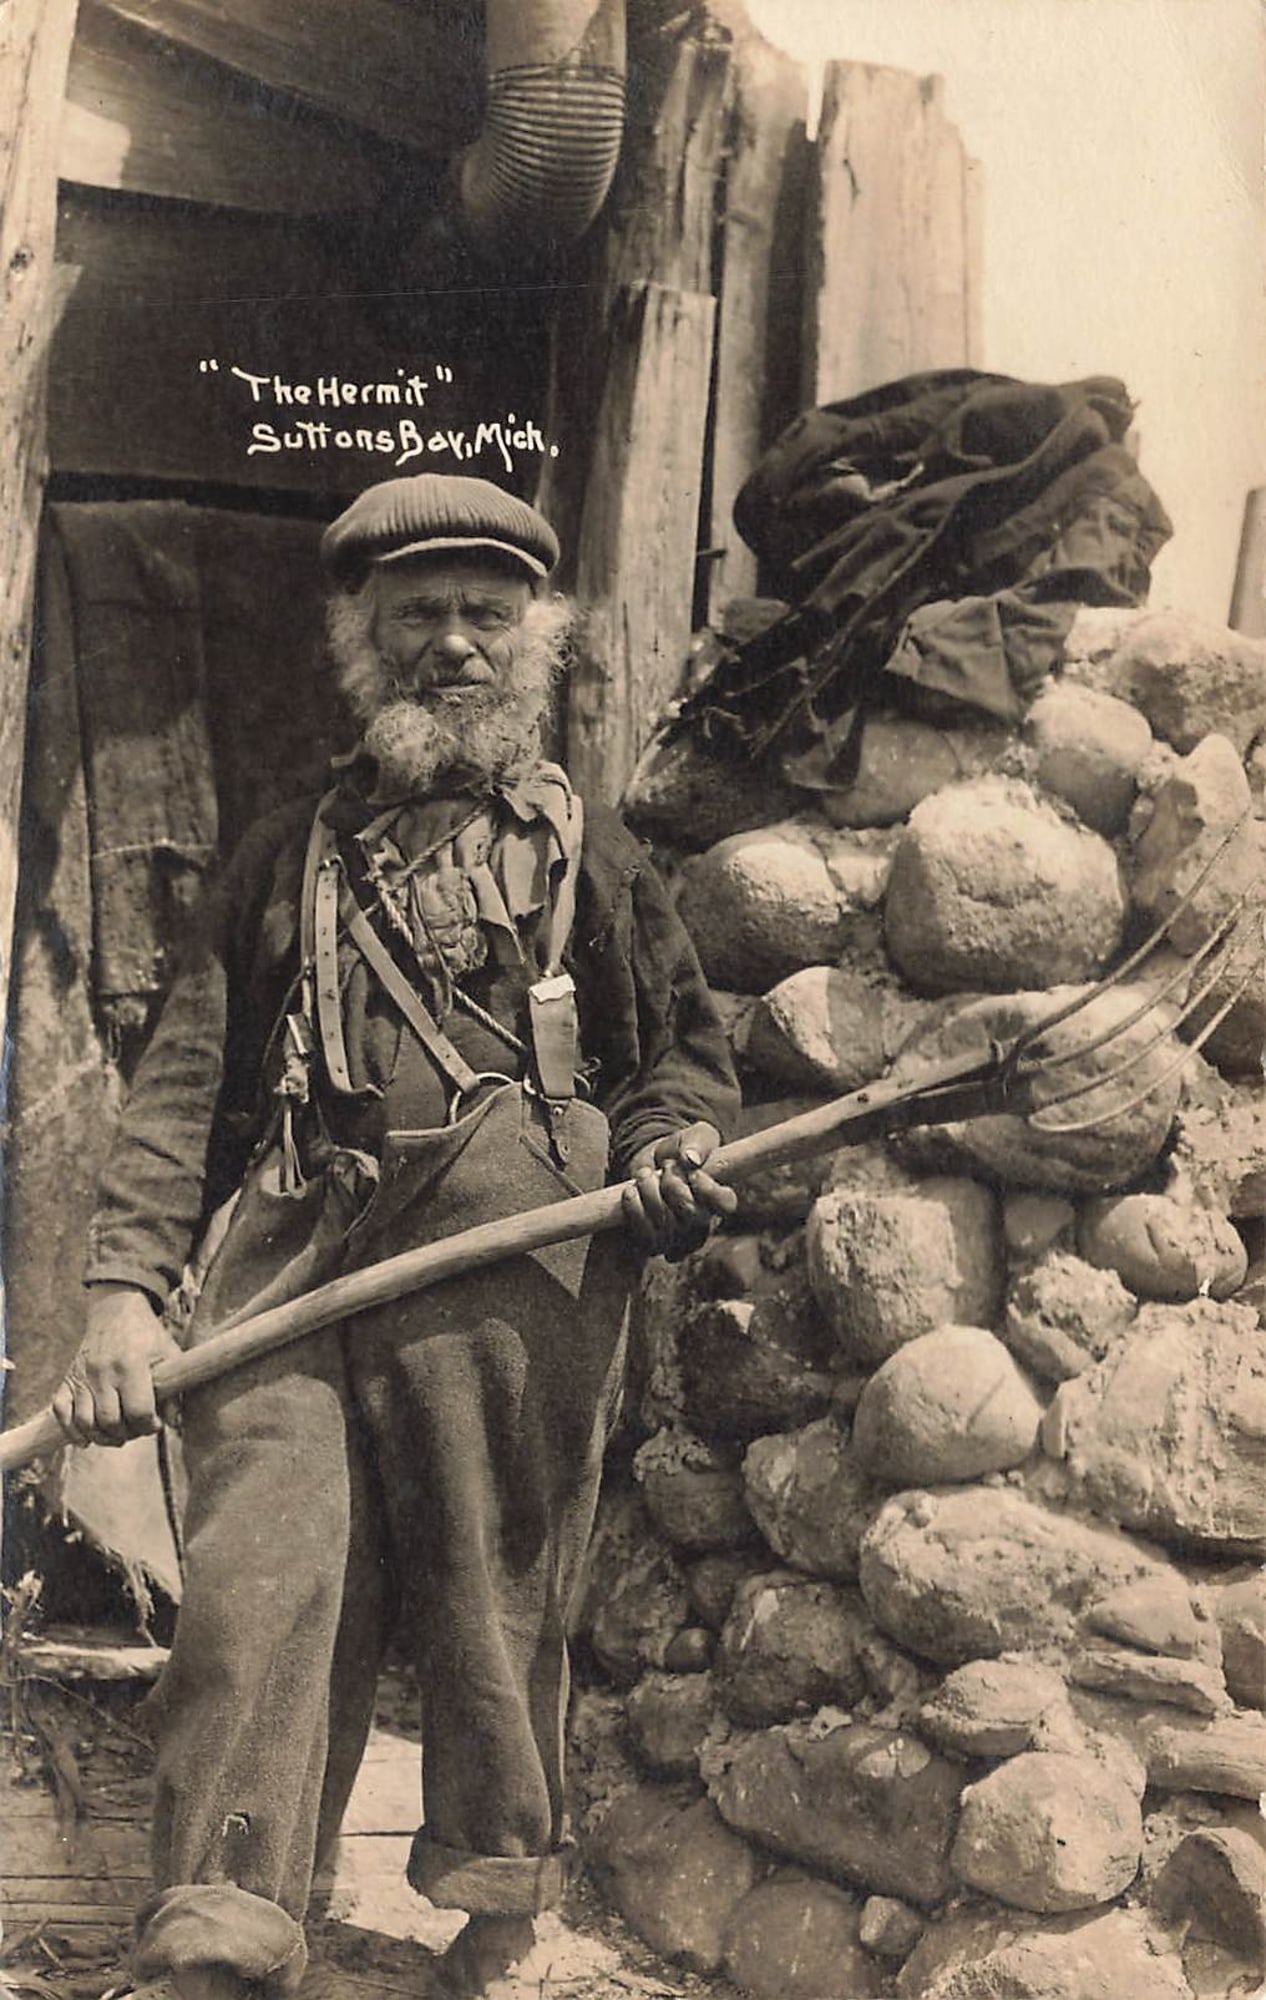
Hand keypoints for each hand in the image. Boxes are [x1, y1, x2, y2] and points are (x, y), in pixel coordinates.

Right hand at [51, 1285, 177, 1447]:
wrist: (116, 1311)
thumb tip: (171, 1423)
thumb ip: (173, 1390)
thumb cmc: (147, 1336)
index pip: (138, 1411)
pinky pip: (61, 1412)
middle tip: (136, 1429)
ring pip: (85, 1422)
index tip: (155, 1424)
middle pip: (110, 1422)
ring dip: (102, 1437)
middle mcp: (103, 1371)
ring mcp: (82, 1375)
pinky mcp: (68, 1378)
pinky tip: (87, 1439)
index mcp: (131, 1365)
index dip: (149, 1426)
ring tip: (116, 1435)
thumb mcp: (169, 1355)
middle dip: (127, 1434)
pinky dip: (72, 1431)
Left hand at [622, 1122, 736, 1260]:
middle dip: (672, 1185)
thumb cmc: (680, 1150)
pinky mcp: (654, 1243)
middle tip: (665, 1167)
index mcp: (719, 1199)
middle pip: (690, 1213)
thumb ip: (698, 1142)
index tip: (692, 1172)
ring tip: (645, 1175)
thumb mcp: (694, 1136)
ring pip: (665, 1223)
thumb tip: (691, 1159)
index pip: (725, 1204)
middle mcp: (702, 1223)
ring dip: (650, 1191)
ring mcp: (678, 1237)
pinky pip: (645, 1234)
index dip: (708, 1189)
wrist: (650, 1163)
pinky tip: (631, 1191)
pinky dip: (634, 1209)